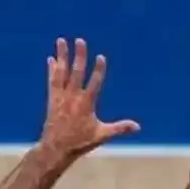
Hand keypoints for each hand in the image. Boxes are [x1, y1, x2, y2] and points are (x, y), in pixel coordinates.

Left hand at [40, 38, 140, 156]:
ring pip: (62, 72)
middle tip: (80, 40)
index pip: (94, 82)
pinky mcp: (52, 99)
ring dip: (62, 56)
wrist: (56, 147)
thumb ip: (120, 128)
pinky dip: (52, 69)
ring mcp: (61, 96)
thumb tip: (138, 126)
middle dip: (79, 55)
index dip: (98, 69)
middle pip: (77, 72)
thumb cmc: (81, 142)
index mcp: (86, 103)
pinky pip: (52, 80)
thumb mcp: (102, 135)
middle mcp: (73, 97)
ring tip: (61, 41)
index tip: (100, 57)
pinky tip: (52, 59)